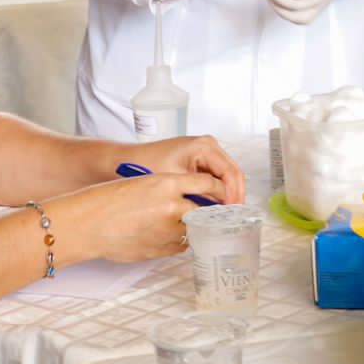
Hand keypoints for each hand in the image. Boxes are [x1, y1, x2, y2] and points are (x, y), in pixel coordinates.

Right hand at [60, 170, 229, 262]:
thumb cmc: (108, 200)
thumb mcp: (143, 182)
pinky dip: (181, 241)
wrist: (87, 224)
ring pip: (196, 230)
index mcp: (166, 183)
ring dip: (196, 228)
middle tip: (216, 212)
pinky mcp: (160, 250)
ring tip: (190, 225)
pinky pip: (181, 246)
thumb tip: (195, 196)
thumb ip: (171, 188)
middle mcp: (171, 206)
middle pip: (207, 209)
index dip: (219, 188)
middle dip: (212, 211)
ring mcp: (166, 231)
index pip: (207, 183)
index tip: (224, 192)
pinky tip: (171, 236)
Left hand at [128, 135, 245, 203]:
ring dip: (227, 194)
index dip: (234, 195)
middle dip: (234, 196)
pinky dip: (218, 191)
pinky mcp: (200, 160)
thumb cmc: (147, 164)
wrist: (129, 159)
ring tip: (225, 214)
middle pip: (233, 173)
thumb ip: (200, 194)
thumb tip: (216, 210)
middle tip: (233, 216)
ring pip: (227, 176)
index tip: (233, 212)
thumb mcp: (176, 181)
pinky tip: (215, 205)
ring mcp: (206, 152)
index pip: (231, 172)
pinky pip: (217, 176)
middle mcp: (209, 146)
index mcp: (205, 146)